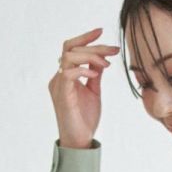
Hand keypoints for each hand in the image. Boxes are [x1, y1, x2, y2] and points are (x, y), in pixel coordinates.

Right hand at [50, 26, 119, 149]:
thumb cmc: (85, 119)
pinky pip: (68, 73)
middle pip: (71, 48)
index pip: (71, 48)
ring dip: (89, 56)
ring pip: (68, 56)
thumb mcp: (94, 91)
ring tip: (106, 63)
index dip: (85, 38)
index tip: (101, 31)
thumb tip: (101, 58)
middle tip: (113, 50)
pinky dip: (83, 70)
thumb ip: (94, 74)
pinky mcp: (62, 94)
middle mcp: (58, 77)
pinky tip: (95, 74)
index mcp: (65, 75)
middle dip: (94, 46)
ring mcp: (58, 85)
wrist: (80, 140)